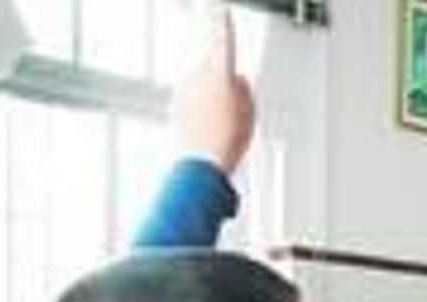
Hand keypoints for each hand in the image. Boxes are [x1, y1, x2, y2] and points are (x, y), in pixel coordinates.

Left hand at [170, 2, 254, 173]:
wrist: (201, 161)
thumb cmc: (227, 139)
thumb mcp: (250, 115)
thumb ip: (245, 91)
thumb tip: (238, 82)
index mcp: (221, 76)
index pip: (224, 43)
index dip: (223, 24)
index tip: (220, 9)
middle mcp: (199, 78)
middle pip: (214, 69)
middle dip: (223, 82)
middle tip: (233, 109)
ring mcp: (185, 89)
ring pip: (202, 86)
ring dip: (212, 99)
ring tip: (220, 125)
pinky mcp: (175, 102)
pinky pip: (192, 100)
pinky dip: (201, 110)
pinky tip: (208, 128)